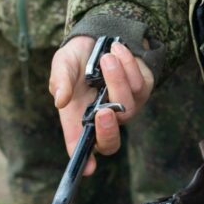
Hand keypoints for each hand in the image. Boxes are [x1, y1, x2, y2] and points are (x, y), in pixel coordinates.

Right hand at [49, 36, 152, 173]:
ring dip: (117, 79)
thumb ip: (60, 81)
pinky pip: (140, 85)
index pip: (81, 148)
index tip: (87, 168)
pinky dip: (128, 65)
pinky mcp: (143, 91)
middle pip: (111, 141)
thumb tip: (60, 100)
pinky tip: (118, 49)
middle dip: (108, 130)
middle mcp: (104, 119)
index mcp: (79, 119)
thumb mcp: (63, 64)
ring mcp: (125, 108)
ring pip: (127, 106)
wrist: (101, 35)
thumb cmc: (77, 59)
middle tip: (102, 111)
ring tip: (106, 56)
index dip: (84, 162)